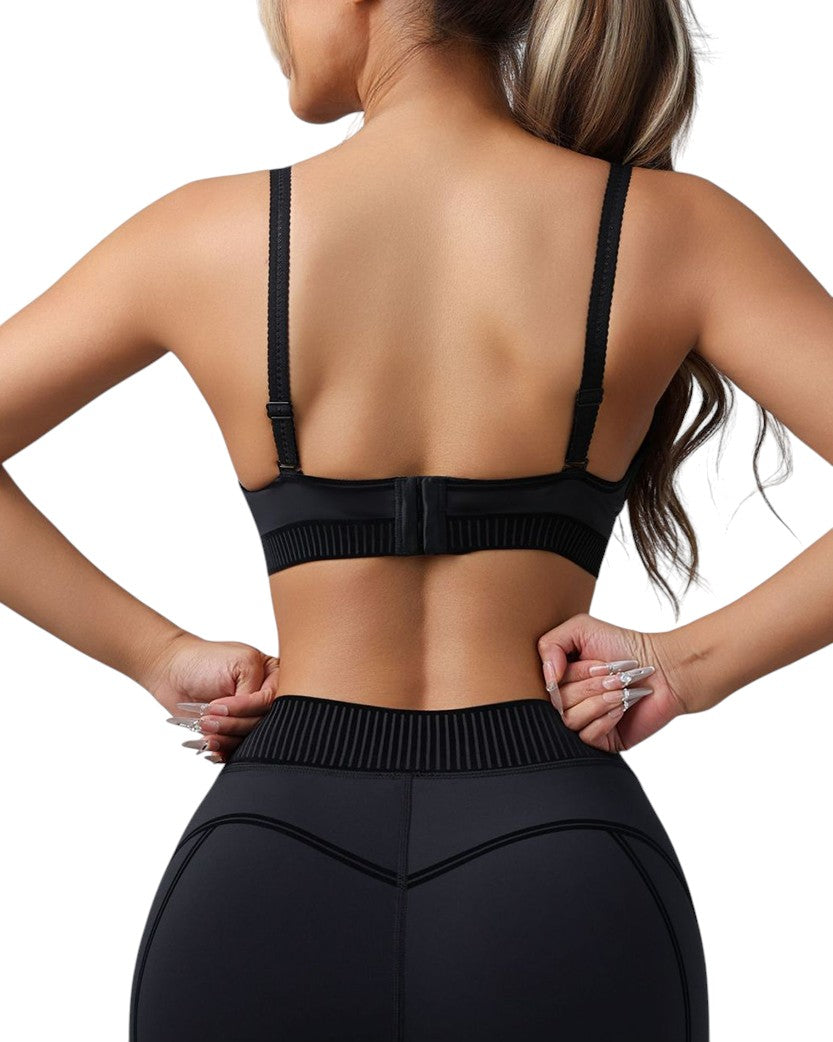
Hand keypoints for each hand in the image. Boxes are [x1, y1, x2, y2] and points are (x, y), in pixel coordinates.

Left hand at [142, 632, 280, 762]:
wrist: (173, 672)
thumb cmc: (204, 660)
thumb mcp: (241, 664)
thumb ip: (256, 691)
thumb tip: (257, 718)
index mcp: (272, 676)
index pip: (271, 701)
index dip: (246, 707)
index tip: (220, 706)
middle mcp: (263, 697)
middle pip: (261, 722)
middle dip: (233, 723)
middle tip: (208, 720)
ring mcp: (248, 716)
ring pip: (249, 738)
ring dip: (225, 737)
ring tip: (204, 728)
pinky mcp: (234, 731)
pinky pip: (237, 748)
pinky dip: (223, 749)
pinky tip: (210, 743)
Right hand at [537, 613, 691, 752]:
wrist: (661, 668)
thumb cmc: (623, 646)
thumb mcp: (580, 629)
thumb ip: (549, 645)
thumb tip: (547, 679)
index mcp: (558, 678)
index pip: (544, 685)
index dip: (570, 673)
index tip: (595, 661)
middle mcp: (566, 701)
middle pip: (556, 703)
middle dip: (590, 685)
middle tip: (614, 676)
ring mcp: (583, 722)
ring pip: (569, 720)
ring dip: (600, 701)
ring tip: (621, 690)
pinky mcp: (601, 741)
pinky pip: (586, 737)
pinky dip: (605, 719)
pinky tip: (622, 709)